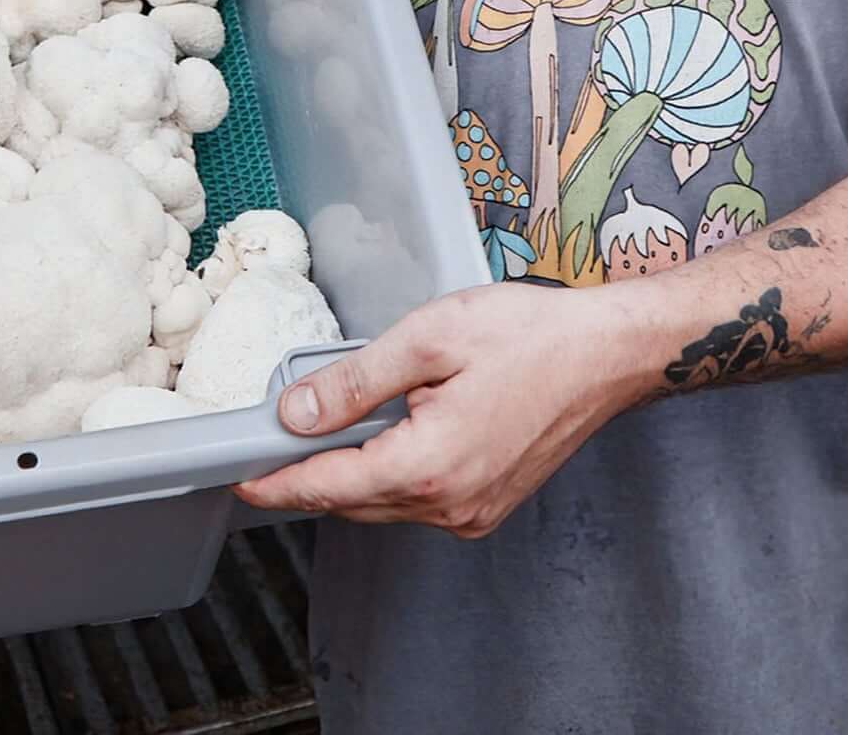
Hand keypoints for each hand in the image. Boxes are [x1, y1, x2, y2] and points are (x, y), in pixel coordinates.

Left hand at [233, 283, 633, 536]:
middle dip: (308, 474)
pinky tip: (387, 433)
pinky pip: (417, 500)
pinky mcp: (487, 505)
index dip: (276, 481)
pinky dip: (390, 474)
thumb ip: (356, 381)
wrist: (608, 354)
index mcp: (429, 467)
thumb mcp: (429, 339)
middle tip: (273, 440)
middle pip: (352, 500)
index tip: (239, 477)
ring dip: (351, 473)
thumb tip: (295, 415)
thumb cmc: (530, 335)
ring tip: (328, 427)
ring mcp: (472, 513)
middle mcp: (450, 506)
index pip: (327, 487)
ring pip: (384, 503)